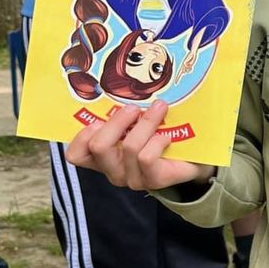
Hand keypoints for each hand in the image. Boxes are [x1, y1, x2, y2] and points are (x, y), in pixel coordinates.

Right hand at [65, 99, 214, 192]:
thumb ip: (121, 114)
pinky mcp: (153, 180)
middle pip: (99, 146)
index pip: (75, 155)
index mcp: (102, 157)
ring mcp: (132, 178)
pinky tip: (166, 137)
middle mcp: (113, 170)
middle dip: (117, 121)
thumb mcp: (135, 122)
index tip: (98, 119)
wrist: (193, 157)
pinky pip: (147, 157)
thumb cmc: (158, 135)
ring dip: (145, 123)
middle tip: (133, 108)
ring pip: (128, 147)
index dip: (81, 136)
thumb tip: (118, 87)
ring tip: (159, 109)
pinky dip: (157, 141)